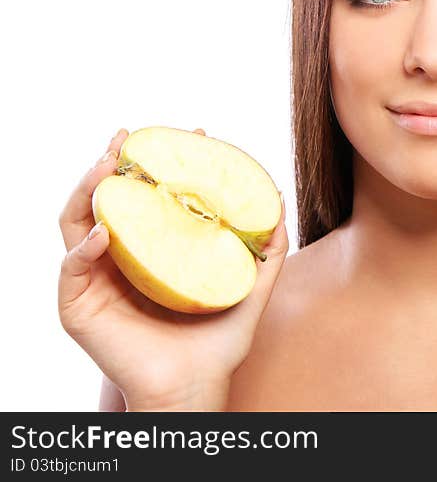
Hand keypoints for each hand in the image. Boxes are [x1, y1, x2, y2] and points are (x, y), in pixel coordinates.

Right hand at [57, 128, 289, 410]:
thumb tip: (279, 204)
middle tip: (128, 136)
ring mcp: (96, 280)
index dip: (161, 164)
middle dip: (112, 163)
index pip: (148, 197)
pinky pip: (72, 268)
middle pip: (107, 200)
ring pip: (76, 222)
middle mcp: (120, 259)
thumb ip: (266, 252)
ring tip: (107, 166)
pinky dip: (83, 247)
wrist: (196, 387)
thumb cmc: (218, 343)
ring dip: (88, 190)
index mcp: (152, 252)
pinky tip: (104, 232)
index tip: (190, 135)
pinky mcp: (79, 307)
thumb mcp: (249, 289)